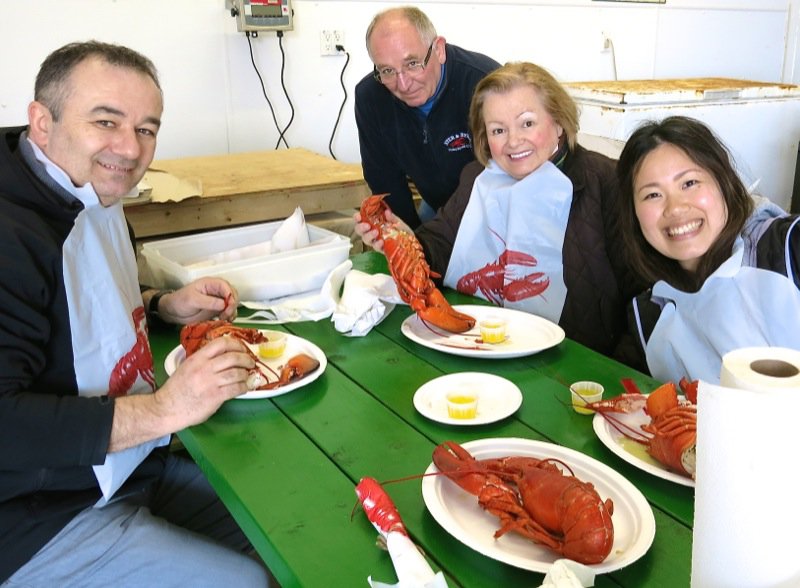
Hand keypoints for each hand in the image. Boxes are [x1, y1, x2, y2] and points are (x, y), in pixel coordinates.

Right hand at [109, 337, 252, 450]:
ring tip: (248, 376)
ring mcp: (210, 382)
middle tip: (250, 362)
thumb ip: (203, 360)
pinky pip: (236, 388)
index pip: (221, 343)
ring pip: (237, 372)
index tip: (242, 348)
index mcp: (197, 358)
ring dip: (246, 374)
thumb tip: (224, 356)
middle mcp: (205, 368)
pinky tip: (245, 387)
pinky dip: (244, 387)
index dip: (236, 344)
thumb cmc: (177, 389)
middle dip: (246, 359)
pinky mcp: (215, 396)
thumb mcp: (187, 367)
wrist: (167, 408)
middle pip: (233, 357)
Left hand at [159, 278, 238, 323]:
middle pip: (233, 295)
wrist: (173, 312)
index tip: (228, 306)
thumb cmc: (180, 301)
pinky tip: (225, 321)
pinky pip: (228, 312)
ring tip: (225, 318)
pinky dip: (229, 317)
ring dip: (232, 312)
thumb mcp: (192, 299)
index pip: (226, 286)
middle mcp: (216, 291)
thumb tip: (223, 304)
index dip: (230, 296)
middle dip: (232, 305)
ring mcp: (218, 301)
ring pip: (232, 304)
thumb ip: (208, 301)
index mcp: (211, 284)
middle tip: (226, 314)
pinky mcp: (217, 310)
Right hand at [353, 210, 412, 253]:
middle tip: (367, 225)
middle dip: (361, 228)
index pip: (361, 220)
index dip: (357, 218)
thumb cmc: (401, 230)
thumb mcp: (397, 221)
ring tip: (376, 232)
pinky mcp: (382, 249)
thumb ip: (391, 217)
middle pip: (360, 231)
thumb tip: (387, 212)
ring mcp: (376, 241)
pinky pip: (376, 248)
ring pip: (366, 240)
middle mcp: (372, 232)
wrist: (412, 240)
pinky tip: (381, 241)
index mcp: (373, 223)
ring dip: (369, 236)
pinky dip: (377, 245)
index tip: (358, 216)